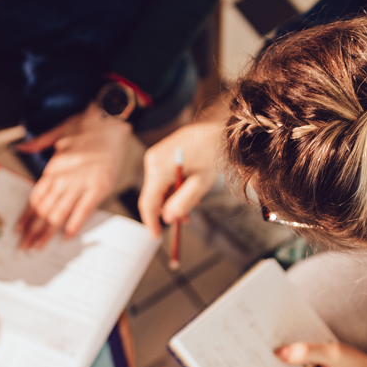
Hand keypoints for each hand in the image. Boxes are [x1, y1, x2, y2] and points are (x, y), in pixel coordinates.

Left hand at [15, 103, 132, 248]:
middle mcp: (65, 177)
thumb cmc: (87, 124)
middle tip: (24, 247)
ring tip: (39, 246)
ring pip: (60, 213)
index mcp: (54, 166)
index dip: (27, 216)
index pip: (36, 197)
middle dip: (33, 230)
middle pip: (44, 209)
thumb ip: (38, 142)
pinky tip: (66, 236)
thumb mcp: (58, 130)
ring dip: (48, 232)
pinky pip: (84, 210)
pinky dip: (74, 224)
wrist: (111, 118)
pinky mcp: (99, 186)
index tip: (19, 230)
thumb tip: (21, 147)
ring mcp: (82, 183)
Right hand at [138, 121, 223, 238]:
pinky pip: (162, 177)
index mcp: (158, 168)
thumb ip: (182, 203)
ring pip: (159, 187)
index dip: (151, 222)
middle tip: (184, 220)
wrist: (218, 130)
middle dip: (167, 210)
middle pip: (153, 195)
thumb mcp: (200, 183)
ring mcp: (155, 156)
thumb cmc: (212, 153)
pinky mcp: (161, 154)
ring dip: (172, 199)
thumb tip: (168, 218)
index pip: (148, 203)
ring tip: (193, 203)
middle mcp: (152, 160)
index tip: (155, 236)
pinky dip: (173, 187)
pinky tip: (188, 188)